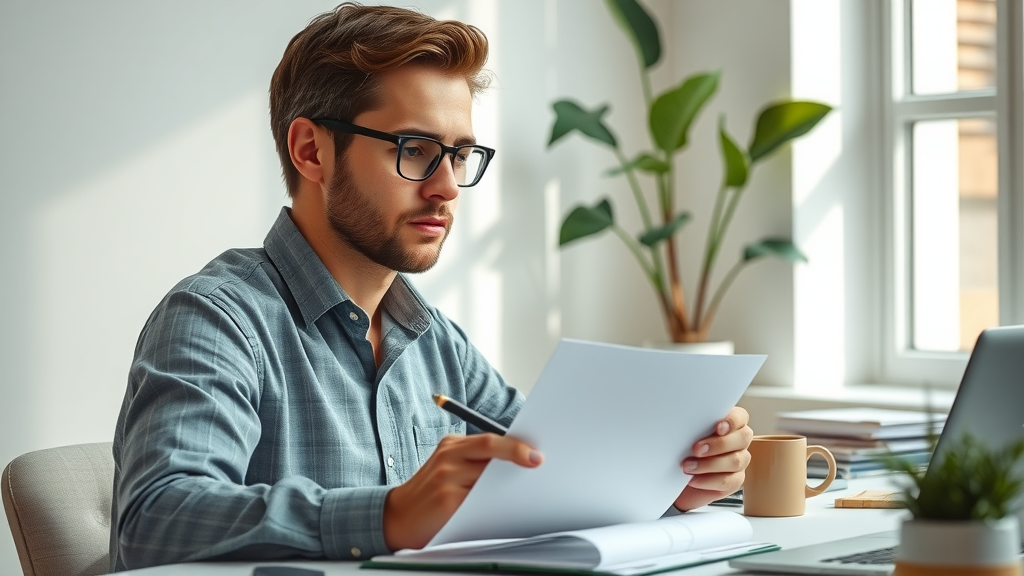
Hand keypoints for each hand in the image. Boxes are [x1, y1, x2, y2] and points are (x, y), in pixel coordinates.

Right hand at [383, 433, 542, 550]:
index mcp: (451, 446)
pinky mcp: (447, 500)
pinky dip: (496, 501)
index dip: (514, 444)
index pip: (488, 438)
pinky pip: (479, 498)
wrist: (397, 518)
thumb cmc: (432, 495)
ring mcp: (446, 477)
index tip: (535, 453)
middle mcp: (447, 456)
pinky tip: (505, 504)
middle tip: (538, 462)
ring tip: (527, 486)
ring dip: (509, 480)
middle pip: (490, 447)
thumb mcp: (449, 470)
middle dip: (516, 453)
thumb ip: (475, 464)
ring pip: (487, 474)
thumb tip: (517, 465)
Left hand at [673, 406, 752, 510]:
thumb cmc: (681, 449)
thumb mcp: (683, 434)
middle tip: (696, 449)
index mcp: (729, 423)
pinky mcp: (734, 481)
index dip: (732, 421)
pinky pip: (728, 481)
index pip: (740, 417)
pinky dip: (708, 481)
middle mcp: (738, 441)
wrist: (673, 475)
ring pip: (735, 461)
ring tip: (688, 466)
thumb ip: (692, 426)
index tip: (718, 427)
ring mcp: (739, 461)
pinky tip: (693, 480)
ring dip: (709, 464)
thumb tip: (684, 419)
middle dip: (719, 444)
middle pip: (742, 438)